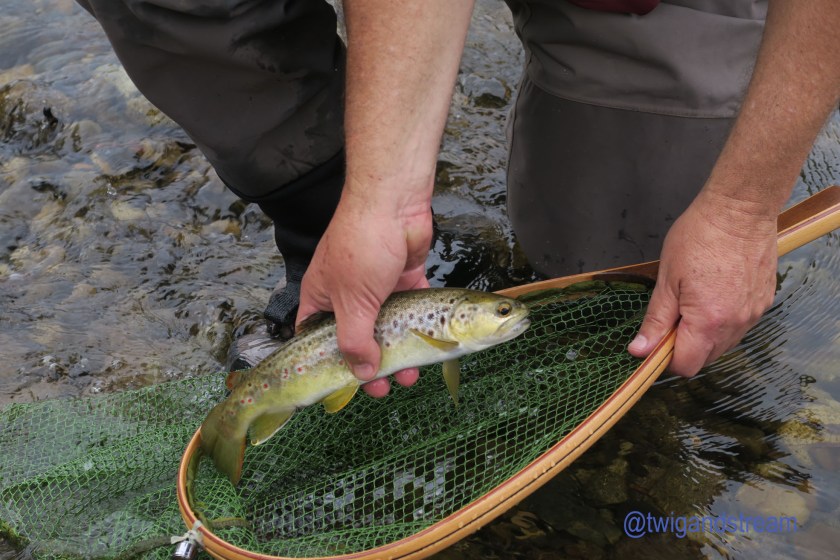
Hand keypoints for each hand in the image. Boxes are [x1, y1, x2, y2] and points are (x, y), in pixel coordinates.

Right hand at [296, 188, 432, 396]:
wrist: (395, 202)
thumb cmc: (362, 243)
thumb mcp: (352, 301)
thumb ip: (355, 340)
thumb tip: (360, 372)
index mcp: (321, 296)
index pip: (315, 337)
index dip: (328, 363)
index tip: (343, 385)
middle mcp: (346, 293)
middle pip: (355, 337)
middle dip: (369, 364)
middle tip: (381, 388)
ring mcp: (376, 286)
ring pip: (386, 327)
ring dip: (397, 352)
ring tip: (409, 376)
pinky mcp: (403, 277)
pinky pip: (411, 310)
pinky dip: (418, 328)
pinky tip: (427, 346)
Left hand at [628, 190, 777, 375]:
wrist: (741, 209)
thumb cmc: (700, 236)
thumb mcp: (667, 279)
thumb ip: (655, 320)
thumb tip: (640, 351)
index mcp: (708, 321)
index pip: (686, 365)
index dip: (666, 359)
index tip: (654, 342)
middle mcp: (736, 324)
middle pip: (706, 358)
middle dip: (684, 346)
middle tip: (671, 316)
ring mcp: (753, 314)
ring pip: (724, 343)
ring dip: (704, 334)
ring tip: (693, 300)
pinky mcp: (764, 302)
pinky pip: (739, 325)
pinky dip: (723, 321)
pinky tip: (713, 294)